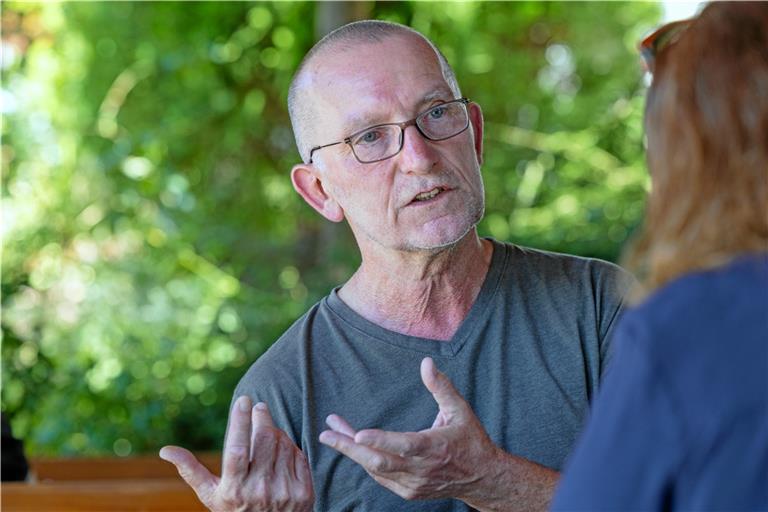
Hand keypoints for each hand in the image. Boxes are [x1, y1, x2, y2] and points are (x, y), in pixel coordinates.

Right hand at [160, 396, 313, 511]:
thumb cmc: (235, 510)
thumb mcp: (211, 494)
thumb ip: (191, 470)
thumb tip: (166, 450)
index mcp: (234, 489)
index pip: (237, 449)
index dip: (240, 421)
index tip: (243, 400)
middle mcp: (259, 491)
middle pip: (265, 439)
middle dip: (262, 417)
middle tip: (259, 406)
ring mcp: (284, 492)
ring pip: (283, 444)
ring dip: (276, 430)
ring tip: (268, 431)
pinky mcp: (304, 492)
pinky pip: (298, 454)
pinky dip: (290, 445)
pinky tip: (282, 447)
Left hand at [318, 357, 503, 502]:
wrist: (483, 478)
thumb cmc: (471, 439)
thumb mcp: (461, 410)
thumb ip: (441, 387)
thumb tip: (426, 362)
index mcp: (434, 447)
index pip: (404, 445)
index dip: (381, 440)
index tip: (358, 432)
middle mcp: (421, 470)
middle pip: (378, 462)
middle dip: (349, 447)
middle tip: (326, 434)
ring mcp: (413, 484)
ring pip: (375, 470)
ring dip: (352, 451)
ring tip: (332, 434)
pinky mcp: (409, 491)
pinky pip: (380, 477)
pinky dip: (365, 462)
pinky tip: (353, 446)